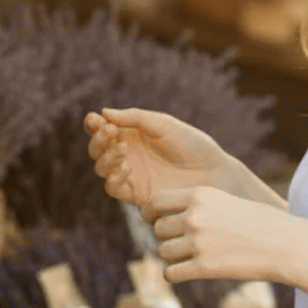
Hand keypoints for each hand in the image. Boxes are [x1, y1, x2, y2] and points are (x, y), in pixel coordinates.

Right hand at [84, 107, 230, 207]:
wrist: (212, 172)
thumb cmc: (191, 144)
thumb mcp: (163, 124)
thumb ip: (134, 118)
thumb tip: (102, 113)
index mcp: (132, 135)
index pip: (103, 129)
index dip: (94, 125)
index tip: (95, 119)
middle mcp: (127, 155)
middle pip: (97, 149)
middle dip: (98, 140)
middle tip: (110, 132)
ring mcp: (131, 175)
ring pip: (102, 168)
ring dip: (105, 157)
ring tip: (122, 149)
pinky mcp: (136, 194)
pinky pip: (113, 187)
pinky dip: (114, 176)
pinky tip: (126, 167)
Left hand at [145, 186, 300, 285]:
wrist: (287, 245)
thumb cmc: (263, 223)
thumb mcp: (228, 201)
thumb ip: (200, 206)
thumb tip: (174, 218)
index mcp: (200, 195)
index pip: (156, 201)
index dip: (150, 213)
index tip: (152, 220)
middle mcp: (195, 217)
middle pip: (159, 229)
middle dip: (167, 237)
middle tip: (182, 243)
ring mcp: (198, 242)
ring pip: (164, 252)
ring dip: (174, 257)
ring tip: (192, 258)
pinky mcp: (204, 267)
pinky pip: (171, 273)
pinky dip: (175, 275)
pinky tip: (186, 273)